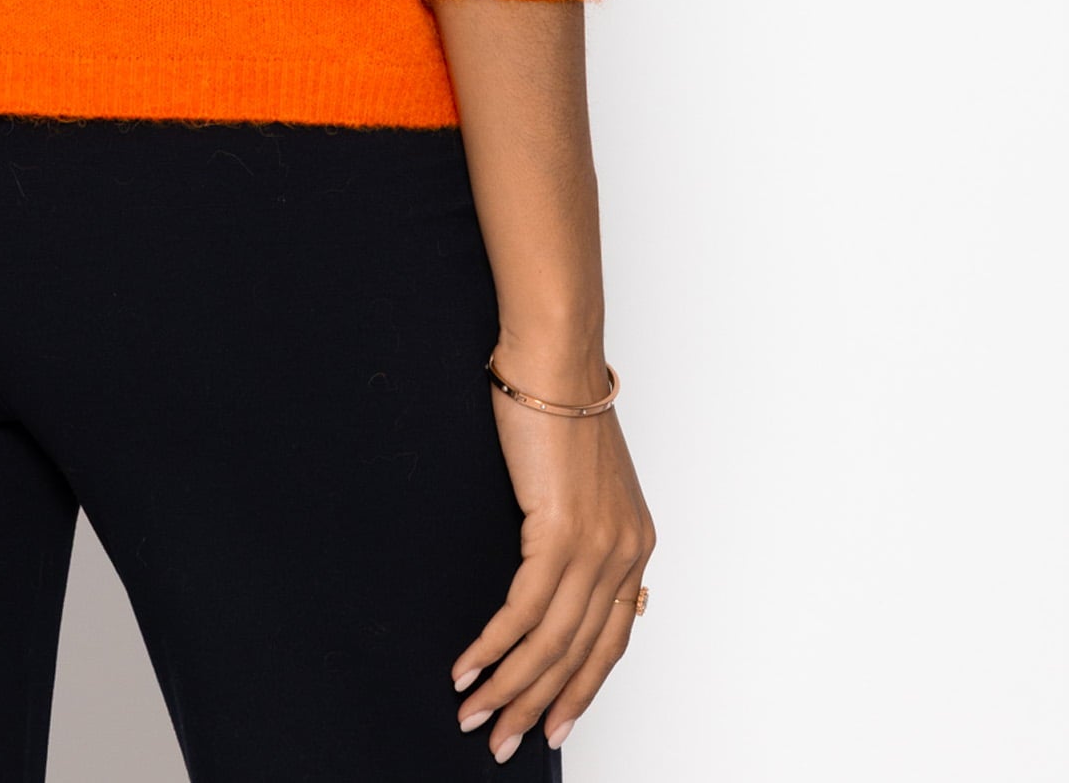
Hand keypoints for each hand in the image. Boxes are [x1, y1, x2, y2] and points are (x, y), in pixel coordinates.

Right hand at [452, 367, 653, 761]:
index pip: (613, 638)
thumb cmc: (557, 406)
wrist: (553, 360)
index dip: (581, 689)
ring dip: (509, 687)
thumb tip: (548, 571)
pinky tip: (468, 666)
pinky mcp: (561, 533)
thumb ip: (576, 530)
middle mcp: (625, 553)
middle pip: (582, 654)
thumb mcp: (582, 481)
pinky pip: (525, 609)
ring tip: (474, 715)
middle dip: (539, 706)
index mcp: (634, 544)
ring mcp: (597, 546)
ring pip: (552, 642)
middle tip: (502, 742)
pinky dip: (494, 645)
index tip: (554, 725)